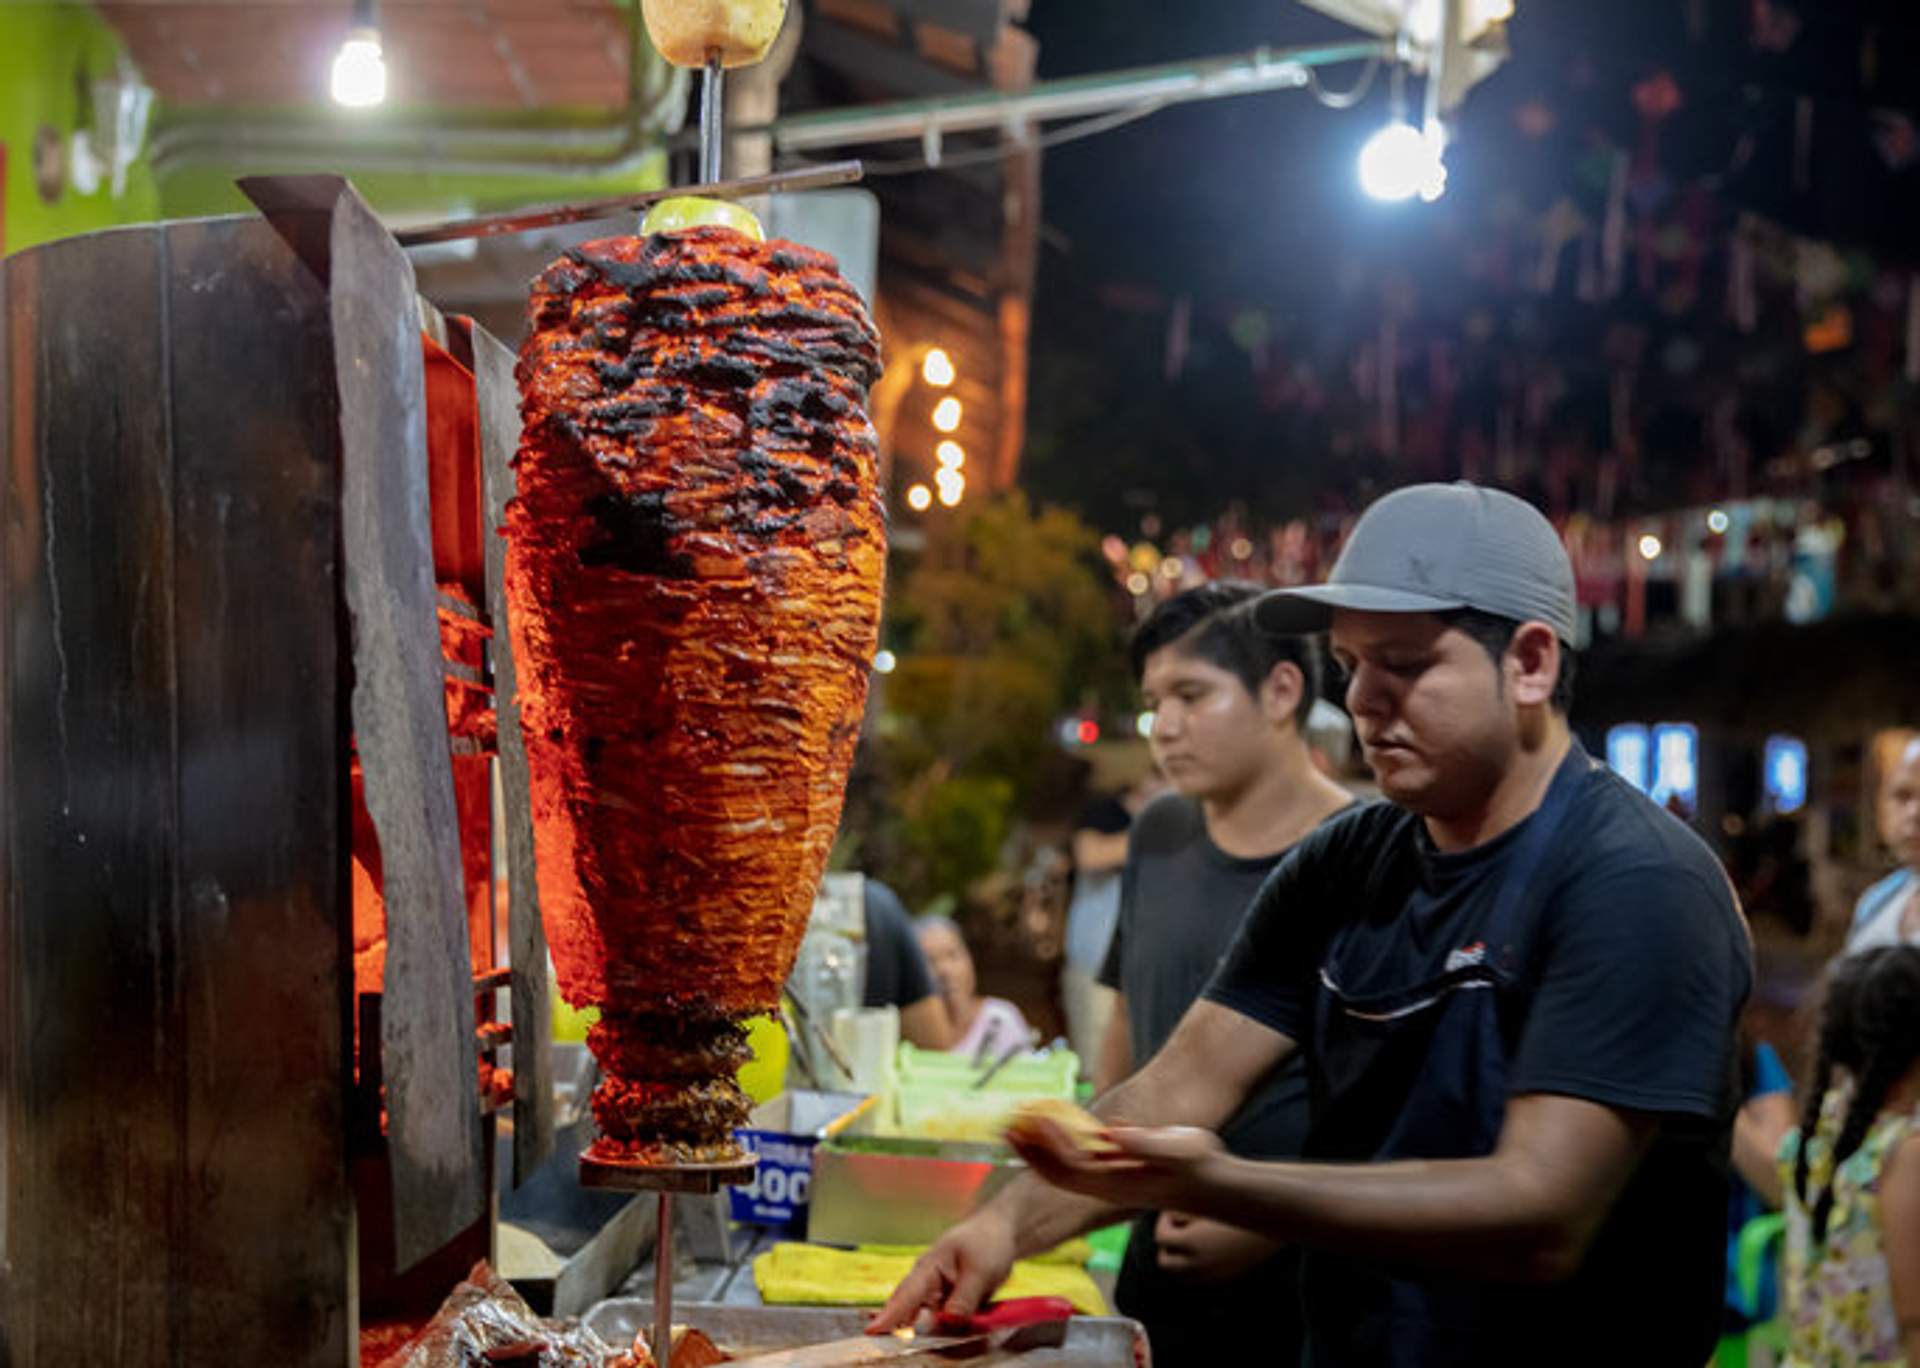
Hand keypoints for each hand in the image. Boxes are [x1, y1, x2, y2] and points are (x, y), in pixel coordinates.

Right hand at [869, 1210, 1018, 1333]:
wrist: (999, 1231)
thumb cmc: (986, 1242)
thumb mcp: (980, 1270)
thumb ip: (964, 1298)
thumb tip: (948, 1322)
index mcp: (929, 1268)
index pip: (907, 1294)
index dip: (890, 1314)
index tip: (872, 1330)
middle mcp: (928, 1282)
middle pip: (907, 1307)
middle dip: (894, 1324)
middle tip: (879, 1341)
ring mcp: (938, 1292)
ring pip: (926, 1318)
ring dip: (922, 1330)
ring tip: (902, 1339)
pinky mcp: (950, 1301)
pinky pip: (942, 1319)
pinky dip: (941, 1328)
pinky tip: (938, 1337)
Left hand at [1006, 1117, 1227, 1213]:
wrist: (1208, 1187)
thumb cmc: (1196, 1166)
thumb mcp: (1177, 1148)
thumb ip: (1146, 1143)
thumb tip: (1112, 1134)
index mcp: (1116, 1183)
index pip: (1072, 1167)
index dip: (1049, 1148)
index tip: (1034, 1122)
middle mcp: (1105, 1187)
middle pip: (1056, 1174)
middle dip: (1030, 1152)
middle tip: (1007, 1127)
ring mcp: (1105, 1183)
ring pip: (1060, 1171)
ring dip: (1037, 1151)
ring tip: (1015, 1128)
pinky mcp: (1109, 1175)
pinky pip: (1072, 1165)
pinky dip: (1054, 1149)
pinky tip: (1046, 1131)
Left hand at [1153, 1212, 1282, 1283]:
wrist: (1274, 1218)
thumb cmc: (1239, 1203)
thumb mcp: (1206, 1202)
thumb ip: (1182, 1210)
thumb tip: (1166, 1214)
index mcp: (1191, 1242)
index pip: (1161, 1238)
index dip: (1165, 1222)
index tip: (1176, 1213)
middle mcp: (1199, 1264)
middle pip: (1165, 1263)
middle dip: (1169, 1246)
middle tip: (1179, 1231)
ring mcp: (1213, 1275)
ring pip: (1181, 1276)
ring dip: (1180, 1261)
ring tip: (1193, 1242)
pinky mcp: (1227, 1279)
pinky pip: (1201, 1281)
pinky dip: (1197, 1270)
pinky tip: (1209, 1251)